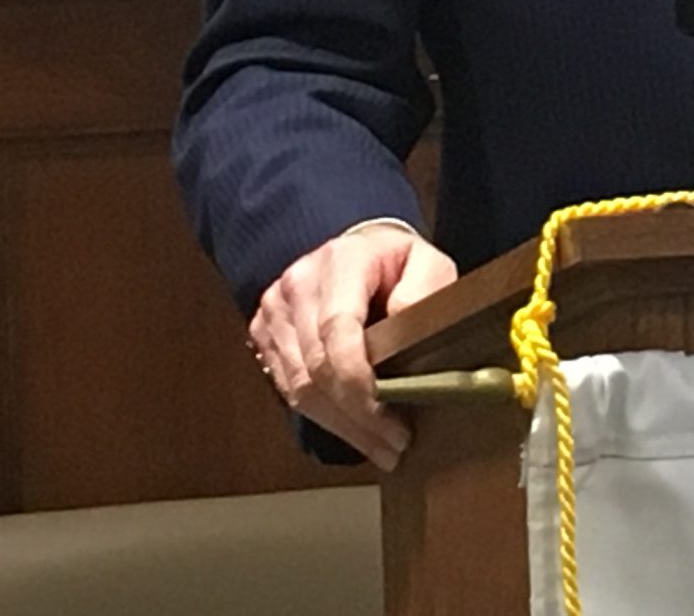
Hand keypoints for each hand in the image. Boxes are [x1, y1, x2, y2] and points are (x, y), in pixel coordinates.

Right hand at [248, 224, 458, 470]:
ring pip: (299, 386)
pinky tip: (352, 429)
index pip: (337, 329)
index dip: (358, 382)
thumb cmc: (396, 263)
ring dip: (340, 425)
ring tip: (379, 447)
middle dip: (356, 416)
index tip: (389, 419)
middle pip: (316, 368)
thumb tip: (406, 325)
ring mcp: (276, 309)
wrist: (357, 248)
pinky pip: (287, 387)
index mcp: (341, 261)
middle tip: (394, 445)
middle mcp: (299, 283)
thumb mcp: (428, 261)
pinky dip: (320, 414)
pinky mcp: (264, 332)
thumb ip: (424, 289)